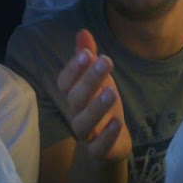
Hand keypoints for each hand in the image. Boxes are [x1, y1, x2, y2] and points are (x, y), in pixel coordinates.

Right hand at [57, 29, 131, 161]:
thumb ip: (88, 57)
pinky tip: (117, 122)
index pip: (65, 81)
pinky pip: (98, 147)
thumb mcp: (97, 79)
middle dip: (89, 80)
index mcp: (73, 95)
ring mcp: (86, 134)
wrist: (109, 144)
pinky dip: (106, 136)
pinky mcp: (99, 151)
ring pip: (84, 123)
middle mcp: (75, 113)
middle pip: (76, 98)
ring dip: (97, 107)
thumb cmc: (99, 104)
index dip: (74, 68)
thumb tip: (83, 31)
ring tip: (112, 92)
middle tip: (105, 61)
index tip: (87, 54)